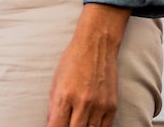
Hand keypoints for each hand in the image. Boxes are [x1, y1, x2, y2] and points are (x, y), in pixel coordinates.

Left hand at [46, 3, 129, 126]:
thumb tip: (52, 125)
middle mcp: (83, 103)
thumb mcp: (55, 82)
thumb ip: (53, 107)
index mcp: (64, 96)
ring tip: (78, 123)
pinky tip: (90, 125)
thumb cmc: (73, 61)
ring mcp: (99, 106)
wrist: (97, 45)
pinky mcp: (112, 107)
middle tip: (66, 124)